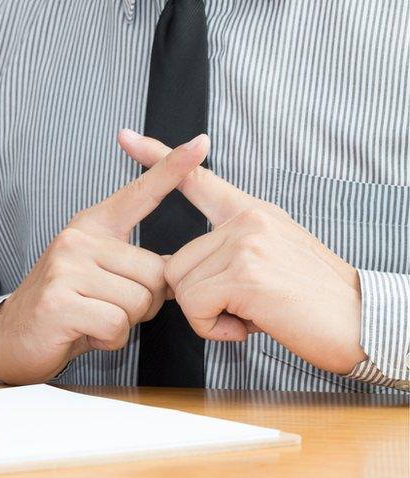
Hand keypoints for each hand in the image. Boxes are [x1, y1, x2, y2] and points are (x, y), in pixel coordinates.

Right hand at [0, 134, 209, 384]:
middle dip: (143, 304)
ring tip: (92, 320)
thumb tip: (174, 271)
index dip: (172, 168)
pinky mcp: (59, 302)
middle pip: (154, 274)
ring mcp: (66, 268)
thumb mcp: (97, 272)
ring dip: (124, 324)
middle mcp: (78, 239)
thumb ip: (132, 264)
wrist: (12, 337)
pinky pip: (116, 325)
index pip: (140, 193)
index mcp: (92, 226)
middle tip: (108, 307)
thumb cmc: (65, 306)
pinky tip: (84, 333)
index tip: (201, 142)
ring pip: (138, 303)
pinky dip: (109, 339)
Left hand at [118, 131, 366, 374]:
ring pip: (182, 288)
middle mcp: (247, 220)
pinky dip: (215, 329)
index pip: (197, 179)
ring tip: (254, 313)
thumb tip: (188, 270)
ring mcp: (245, 244)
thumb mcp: (274, 260)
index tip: (126, 137)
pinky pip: (194, 308)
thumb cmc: (316, 303)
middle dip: (201, 298)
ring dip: (210, 315)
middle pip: (176, 263)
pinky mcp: (244, 274)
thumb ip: (231, 252)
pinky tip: (251, 325)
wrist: (363, 324)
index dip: (159, 158)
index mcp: (252, 213)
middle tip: (248, 305)